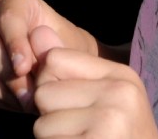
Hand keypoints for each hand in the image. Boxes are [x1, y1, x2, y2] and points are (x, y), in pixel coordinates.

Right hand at [0, 0, 94, 112]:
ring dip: (4, 89)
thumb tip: (36, 57)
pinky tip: (19, 104)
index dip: (15, 43)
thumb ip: (58, 48)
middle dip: (10, 75)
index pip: (9, 17)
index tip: (24, 68)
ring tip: (28, 103)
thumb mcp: (71, 43)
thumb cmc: (66, 45)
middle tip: (30, 97)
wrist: (59, 60)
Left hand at [29, 33, 157, 138]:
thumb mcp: (101, 100)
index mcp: (122, 76)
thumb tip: (36, 30)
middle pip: (43, 92)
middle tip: (83, 134)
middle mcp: (120, 95)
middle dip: (51, 117)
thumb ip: (66, 67)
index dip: (52, 87)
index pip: (53, 60)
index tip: (77, 108)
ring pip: (41, 124)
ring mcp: (110, 123)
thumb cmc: (119, 138)